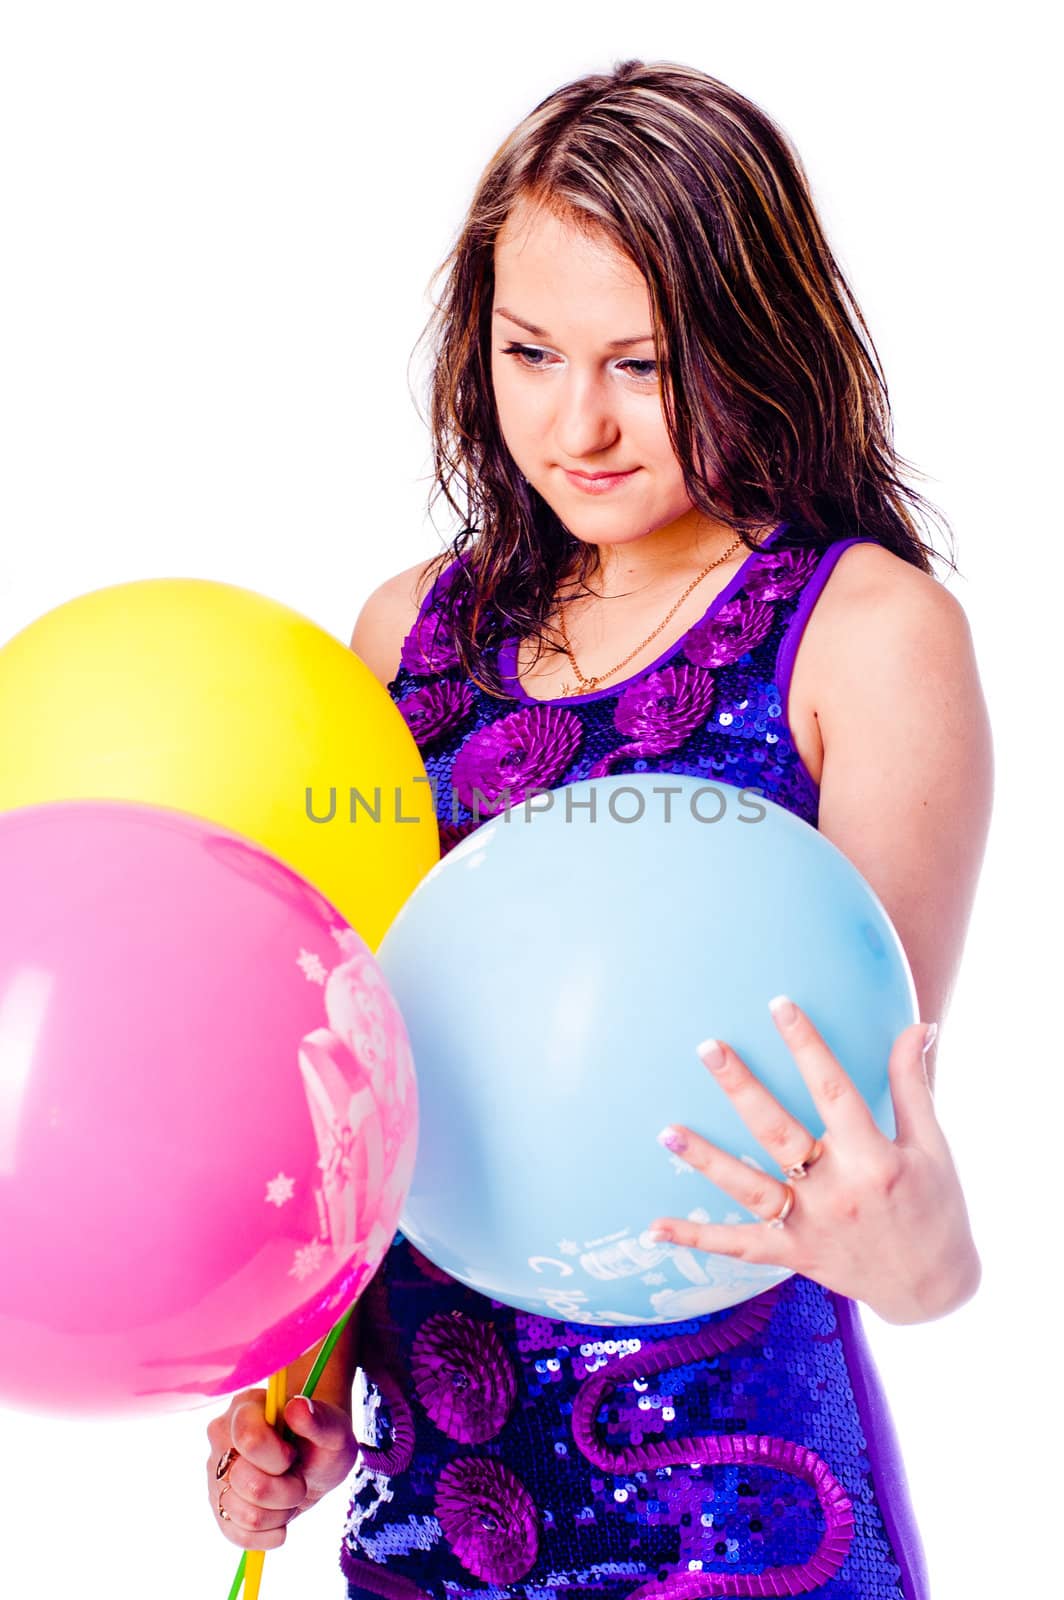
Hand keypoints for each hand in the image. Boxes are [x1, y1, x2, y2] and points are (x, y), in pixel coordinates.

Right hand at [205, 1388, 359, 1549]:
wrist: (312, 1461)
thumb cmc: (321, 1441)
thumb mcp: (335, 1429)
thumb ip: (320, 1418)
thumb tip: (298, 1407)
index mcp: (246, 1408)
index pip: (249, 1440)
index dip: (278, 1458)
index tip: (293, 1455)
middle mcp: (221, 1438)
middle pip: (247, 1483)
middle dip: (286, 1489)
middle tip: (298, 1476)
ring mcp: (216, 1474)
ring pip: (246, 1515)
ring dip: (280, 1512)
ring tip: (289, 1492)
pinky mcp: (218, 1506)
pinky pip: (239, 1537)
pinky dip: (269, 1533)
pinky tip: (280, 1515)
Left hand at [647, 996, 980, 1324]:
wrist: (935, 1291)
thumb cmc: (936, 1208)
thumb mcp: (933, 1146)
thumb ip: (913, 1084)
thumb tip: (920, 1025)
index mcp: (874, 1159)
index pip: (834, 1090)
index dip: (808, 1046)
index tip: (780, 1006)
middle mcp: (837, 1192)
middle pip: (779, 1132)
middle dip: (742, 1087)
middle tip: (709, 1048)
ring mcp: (810, 1226)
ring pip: (749, 1187)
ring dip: (705, 1159)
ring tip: (666, 1131)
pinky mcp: (794, 1255)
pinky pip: (739, 1245)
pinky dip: (697, 1238)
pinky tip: (654, 1228)